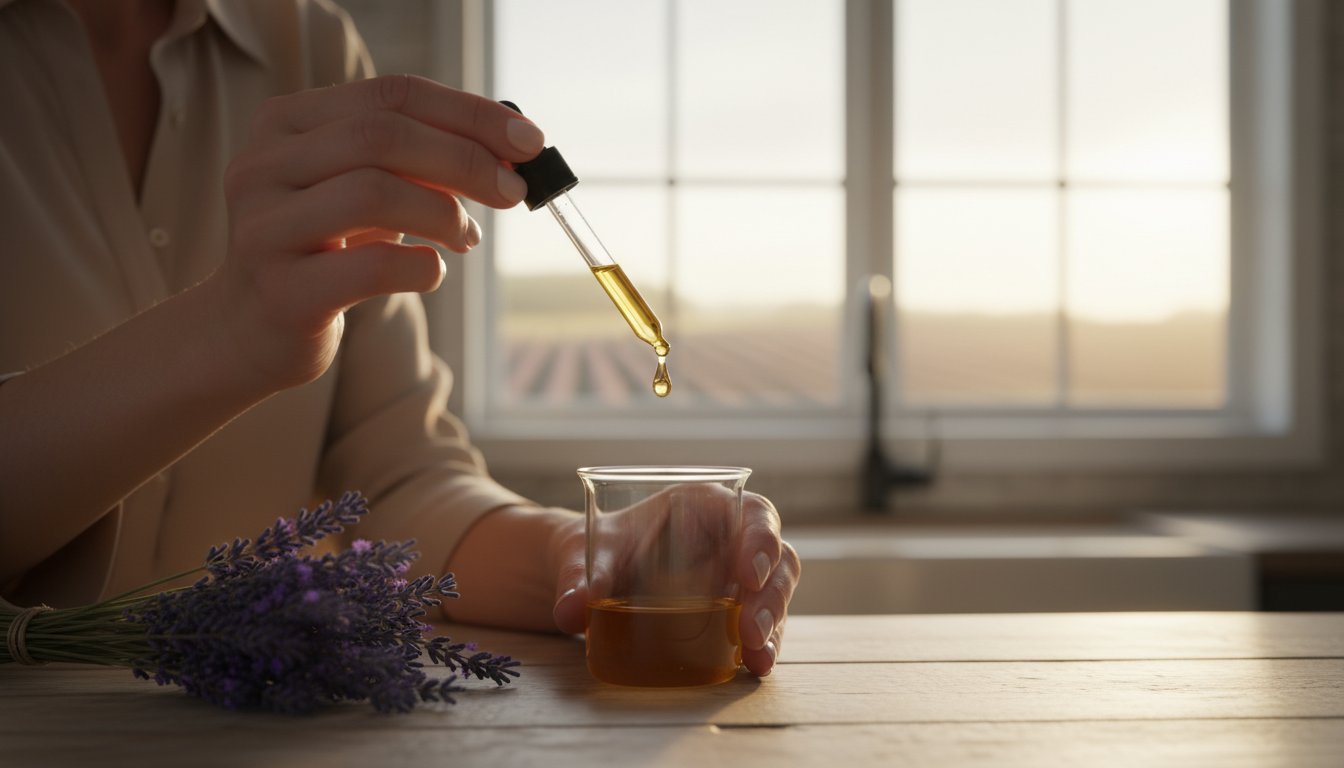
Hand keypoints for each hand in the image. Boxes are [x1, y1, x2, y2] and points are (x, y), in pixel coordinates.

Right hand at [203, 75, 542, 391]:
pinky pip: (374, 267)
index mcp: (286, 123)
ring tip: (466, 237)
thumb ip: (417, 163)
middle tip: (514, 191)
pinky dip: (422, 267)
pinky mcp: (283, 290)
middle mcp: (264, 165)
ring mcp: (265, 227)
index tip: (529, 140)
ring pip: (374, 192)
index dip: (469, 113)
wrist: (251, 331)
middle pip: (383, 136)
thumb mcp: (362, 192)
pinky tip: (430, 272)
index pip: (391, 94)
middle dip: (467, 160)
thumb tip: (509, 151)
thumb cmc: (323, 251)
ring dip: (444, 214)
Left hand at [550, 488, 801, 676]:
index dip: (761, 539)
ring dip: (773, 624)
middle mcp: (730, 537)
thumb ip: (578, 576)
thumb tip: (570, 609)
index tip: (750, 574)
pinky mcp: (735, 608)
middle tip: (751, 632)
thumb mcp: (585, 553)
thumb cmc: (600, 548)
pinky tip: (756, 665)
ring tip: (758, 657)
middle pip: (776, 557)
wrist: (594, 575)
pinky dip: (764, 643)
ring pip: (776, 591)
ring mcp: (737, 574)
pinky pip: (762, 622)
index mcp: (704, 505)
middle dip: (770, 595)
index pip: (752, 511)